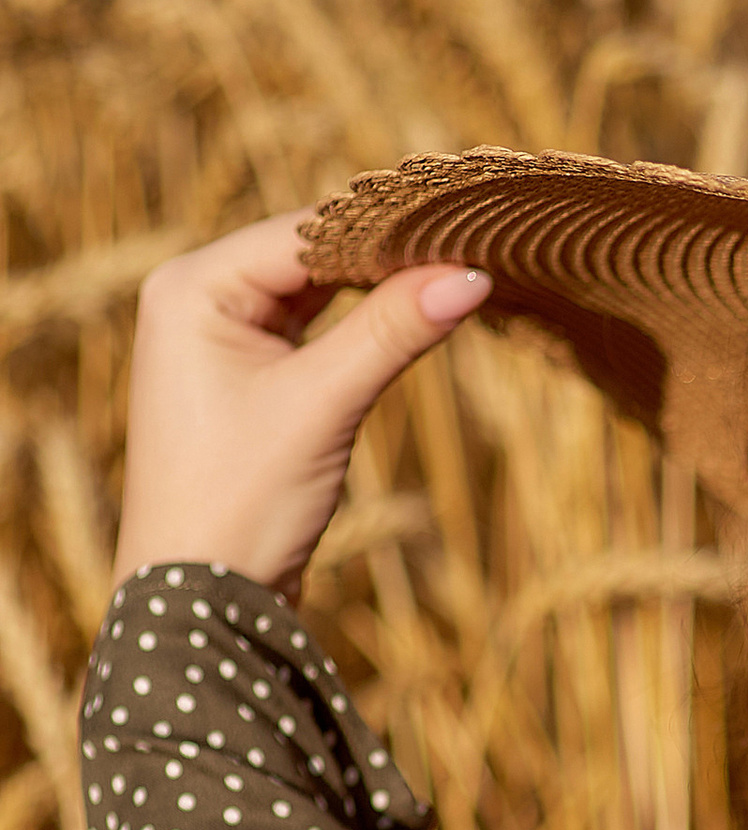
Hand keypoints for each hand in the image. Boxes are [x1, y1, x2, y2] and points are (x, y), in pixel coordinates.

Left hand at [112, 212, 490, 600]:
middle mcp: (195, 297)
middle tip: (472, 250)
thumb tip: (474, 275)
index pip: (305, 232)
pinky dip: (360, 325)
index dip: (386, 230)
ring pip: (316, 290)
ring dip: (378, 290)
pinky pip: (312, 329)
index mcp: (191, 286)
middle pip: (311, 253)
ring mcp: (217, 337)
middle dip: (387, 256)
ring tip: (455, 279)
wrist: (201, 601)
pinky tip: (413, 318)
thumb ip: (393, 330)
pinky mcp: (244, 376)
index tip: (465, 228)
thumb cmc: (240, 500)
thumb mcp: (323, 405)